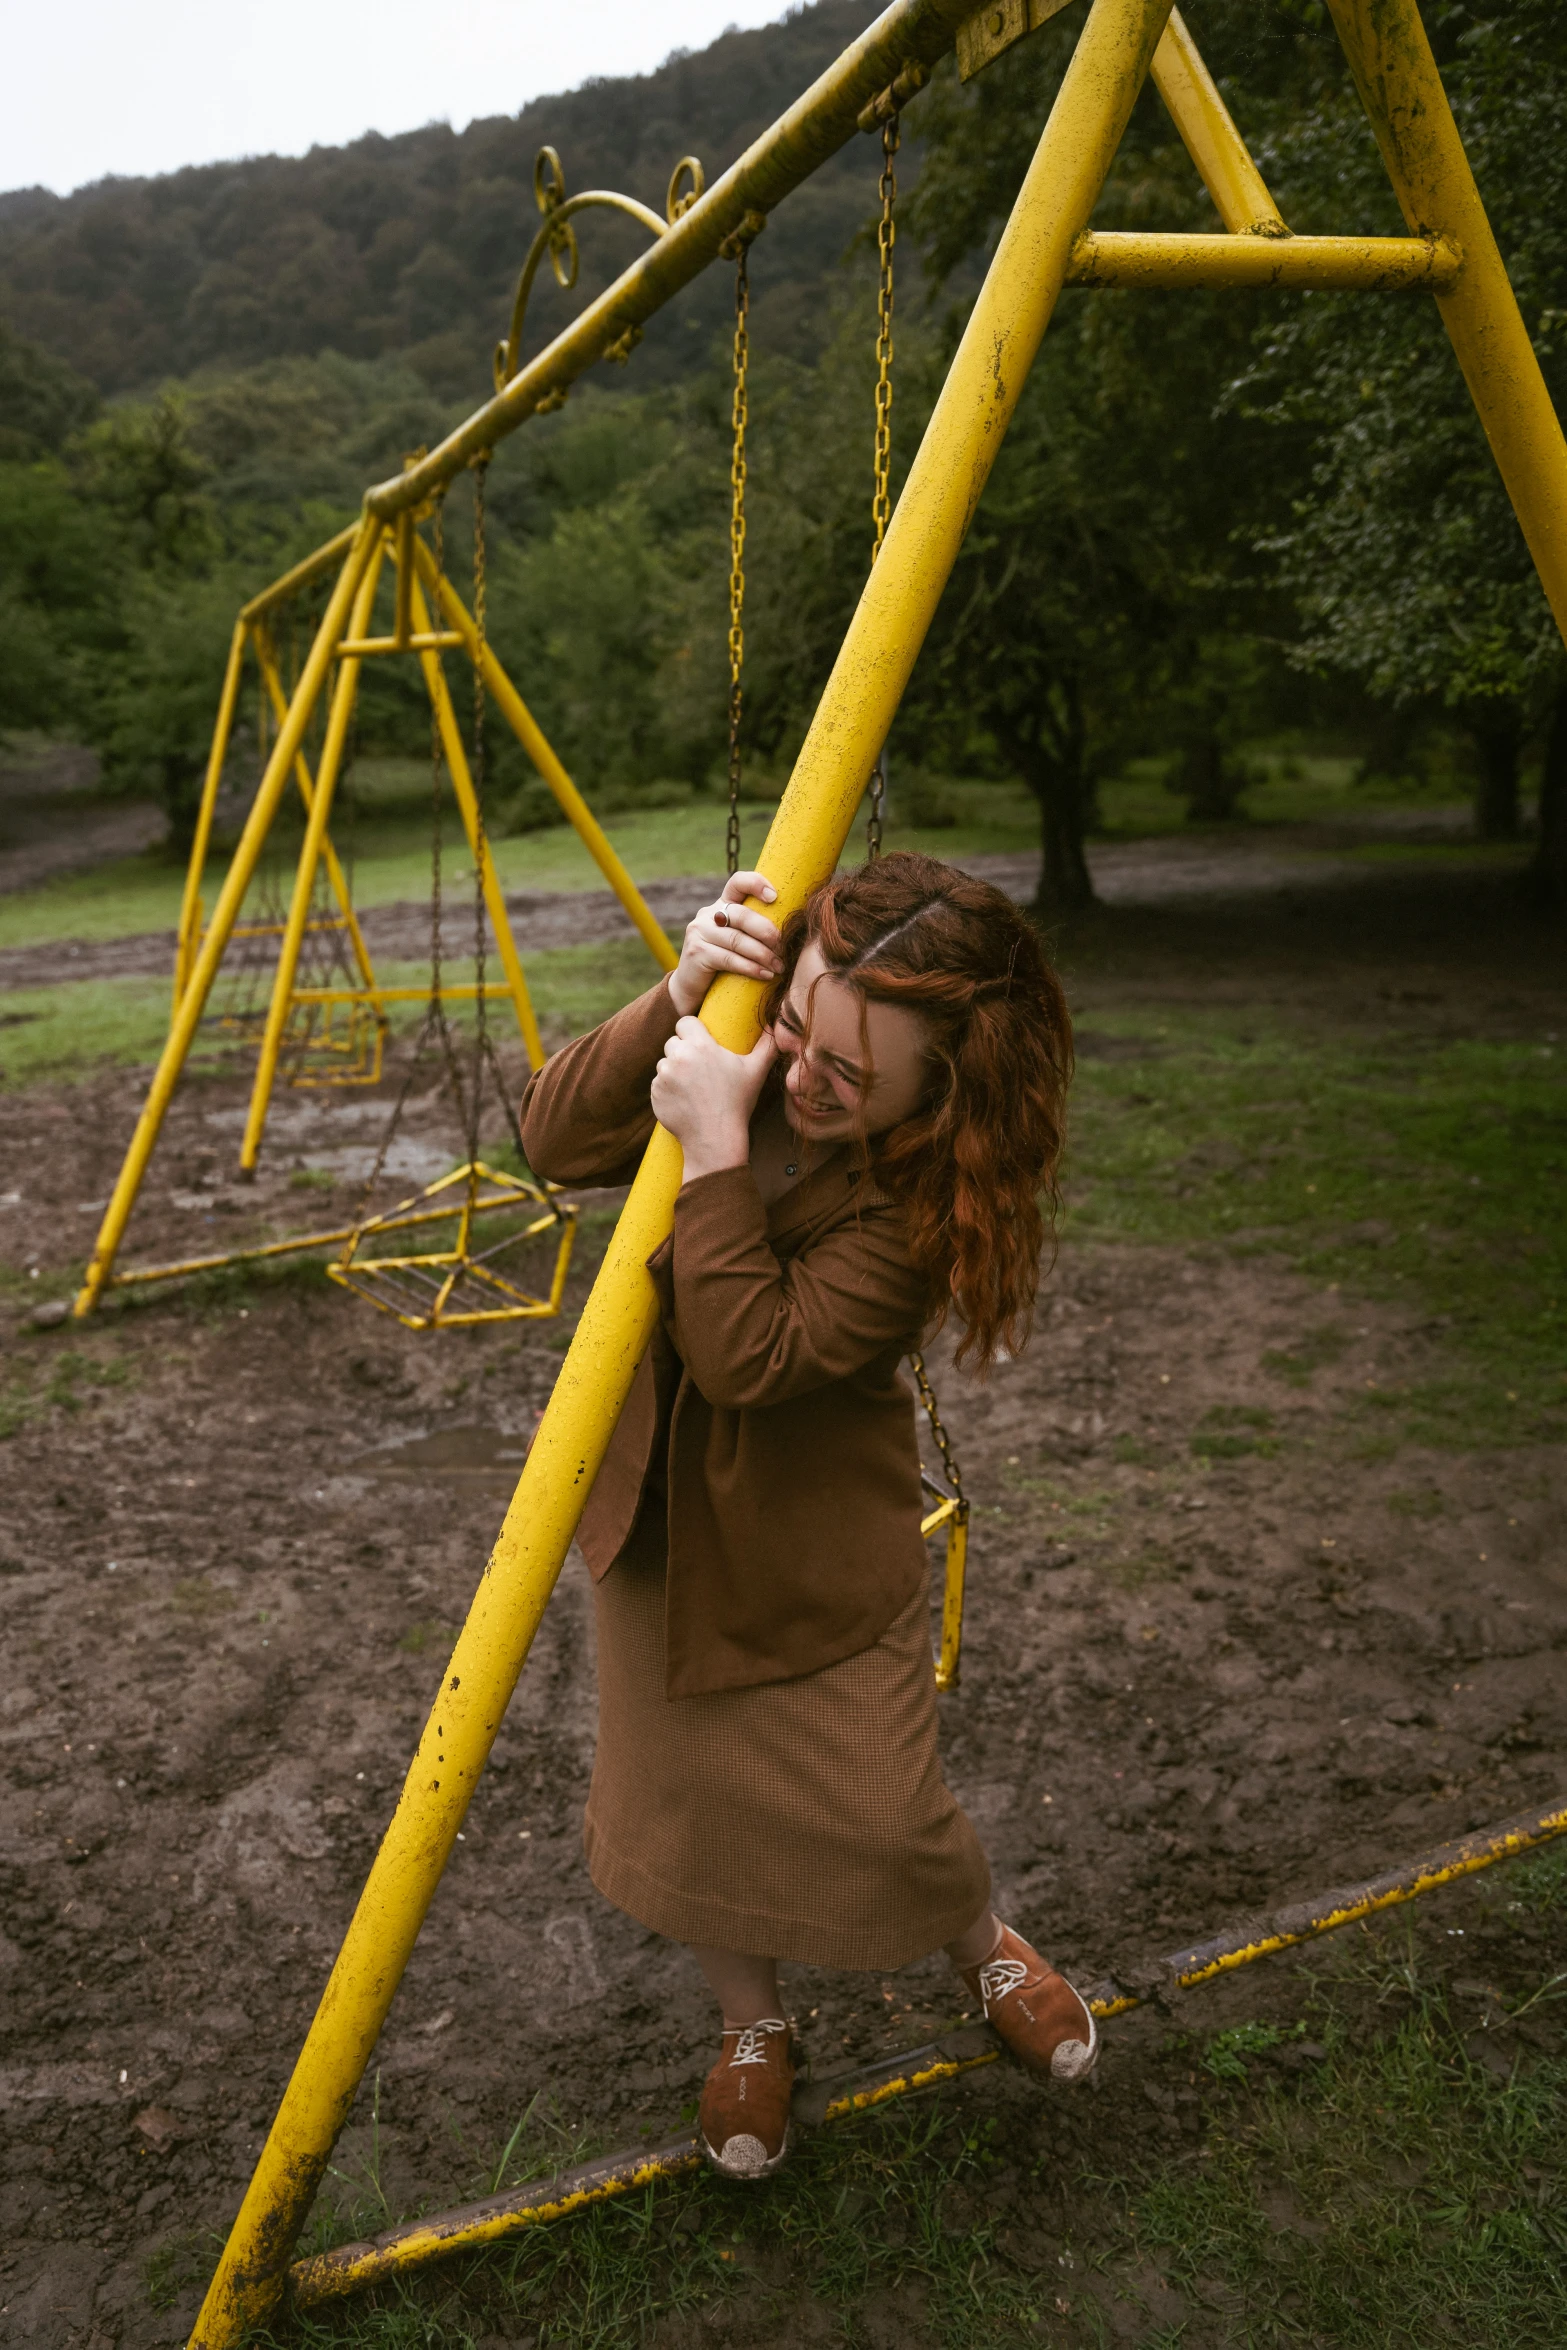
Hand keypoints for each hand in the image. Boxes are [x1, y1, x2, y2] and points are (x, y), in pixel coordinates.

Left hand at [652, 1016, 778, 1181]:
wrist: (715, 1138)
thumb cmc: (737, 1103)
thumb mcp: (756, 1071)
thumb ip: (768, 1045)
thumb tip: (777, 1026)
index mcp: (700, 1046)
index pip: (685, 1022)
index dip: (691, 1030)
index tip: (699, 1042)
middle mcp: (678, 1057)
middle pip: (673, 1042)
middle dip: (683, 1051)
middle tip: (699, 1069)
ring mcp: (663, 1076)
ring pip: (664, 1064)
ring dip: (674, 1071)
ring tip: (693, 1088)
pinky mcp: (655, 1094)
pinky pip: (658, 1084)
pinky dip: (667, 1090)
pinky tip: (684, 1101)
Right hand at [667, 870, 780, 1017]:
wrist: (692, 987)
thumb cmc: (725, 963)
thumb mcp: (739, 940)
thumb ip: (755, 930)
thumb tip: (796, 929)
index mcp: (722, 905)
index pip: (737, 882)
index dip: (755, 883)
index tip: (774, 896)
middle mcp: (708, 914)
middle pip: (741, 915)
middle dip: (766, 931)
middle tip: (783, 946)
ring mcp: (699, 932)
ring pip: (737, 940)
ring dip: (763, 954)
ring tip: (780, 966)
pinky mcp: (696, 953)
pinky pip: (729, 959)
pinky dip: (750, 967)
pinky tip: (765, 974)